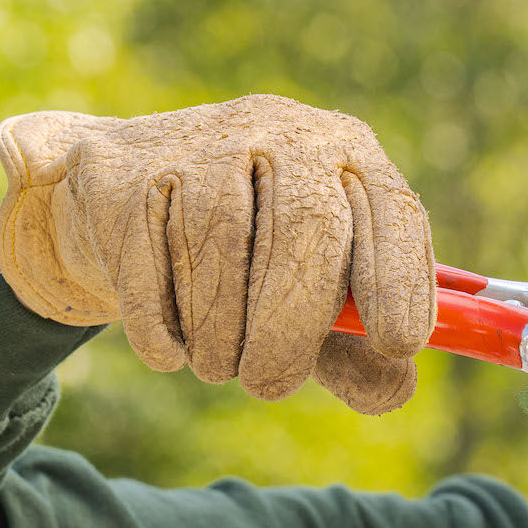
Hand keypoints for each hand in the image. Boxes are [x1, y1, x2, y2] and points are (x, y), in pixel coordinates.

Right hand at [0, 95, 435, 413]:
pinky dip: (158, 319)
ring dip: (218, 328)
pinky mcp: (128, 170)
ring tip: (220, 366)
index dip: (399, 279)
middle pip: (305, 225)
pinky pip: (145, 253)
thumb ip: (359, 354)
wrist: (138, 195)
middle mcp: (286, 134)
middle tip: (270, 386)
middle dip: (290, 324)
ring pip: (219, 239)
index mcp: (353, 159)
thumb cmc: (259, 260)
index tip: (396, 344)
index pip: (392, 212)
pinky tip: (170, 354)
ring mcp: (204, 142)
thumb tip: (390, 393)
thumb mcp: (319, 301)